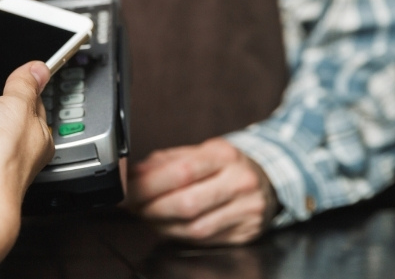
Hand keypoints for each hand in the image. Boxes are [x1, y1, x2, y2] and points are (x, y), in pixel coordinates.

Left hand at [126, 138, 278, 244]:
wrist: (267, 181)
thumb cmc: (226, 166)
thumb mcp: (199, 153)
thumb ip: (164, 162)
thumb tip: (132, 175)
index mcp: (224, 156)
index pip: (182, 172)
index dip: (148, 185)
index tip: (127, 190)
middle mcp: (239, 182)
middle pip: (187, 204)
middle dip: (150, 208)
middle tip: (132, 206)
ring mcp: (245, 210)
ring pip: (194, 228)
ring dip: (161, 225)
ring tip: (147, 215)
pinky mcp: (245, 233)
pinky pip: (203, 241)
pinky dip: (178, 235)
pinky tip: (168, 225)